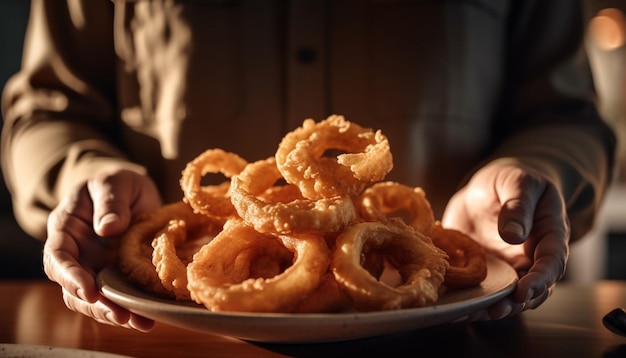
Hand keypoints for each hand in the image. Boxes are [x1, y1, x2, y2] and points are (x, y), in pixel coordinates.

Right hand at [43, 169, 161, 330]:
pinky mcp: (115, 275)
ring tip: (137, 321)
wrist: (131, 190)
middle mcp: (76, 251)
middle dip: (94, 304)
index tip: (89, 291)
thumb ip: (110, 201)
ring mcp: (94, 266)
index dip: (70, 276)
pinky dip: (128, 309)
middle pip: (72, 286)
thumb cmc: (117, 182)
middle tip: (120, 314)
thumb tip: (108, 228)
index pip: (58, 255)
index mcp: (66, 226)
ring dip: (112, 312)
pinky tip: (146, 318)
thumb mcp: (115, 181)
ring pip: (93, 298)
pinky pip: (116, 296)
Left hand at [441, 159, 568, 320]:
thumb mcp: (516, 182)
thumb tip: (513, 234)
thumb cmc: (510, 180)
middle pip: (530, 290)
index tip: (524, 291)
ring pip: (505, 296)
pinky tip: (453, 307)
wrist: (489, 187)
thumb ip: (518, 205)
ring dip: (490, 307)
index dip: (539, 280)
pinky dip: (469, 300)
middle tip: (494, 310)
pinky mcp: (485, 271)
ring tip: (471, 313)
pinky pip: (480, 290)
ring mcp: (507, 268)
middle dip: (513, 303)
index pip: (550, 263)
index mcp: (549, 235)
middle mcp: (530, 258)